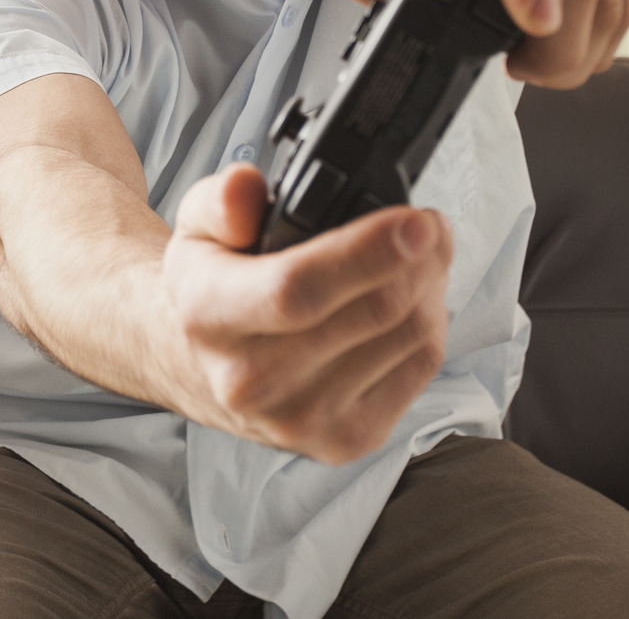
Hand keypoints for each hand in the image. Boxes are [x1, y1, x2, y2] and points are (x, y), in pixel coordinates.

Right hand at [159, 164, 449, 463]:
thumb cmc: (211, 288)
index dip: (369, 253)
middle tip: (427, 224)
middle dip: (420, 258)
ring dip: (430, 287)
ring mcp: (301, 419)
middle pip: (374, 313)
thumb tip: (246, 189)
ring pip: (409, 338)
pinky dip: (431, 325)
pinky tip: (411, 301)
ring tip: (418, 258)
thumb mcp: (197, 226)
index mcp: (209, 316)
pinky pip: (421, 370)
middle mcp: (250, 381)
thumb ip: (222, 198)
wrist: (198, 368)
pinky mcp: (345, 440)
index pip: (298, 290)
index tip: (416, 222)